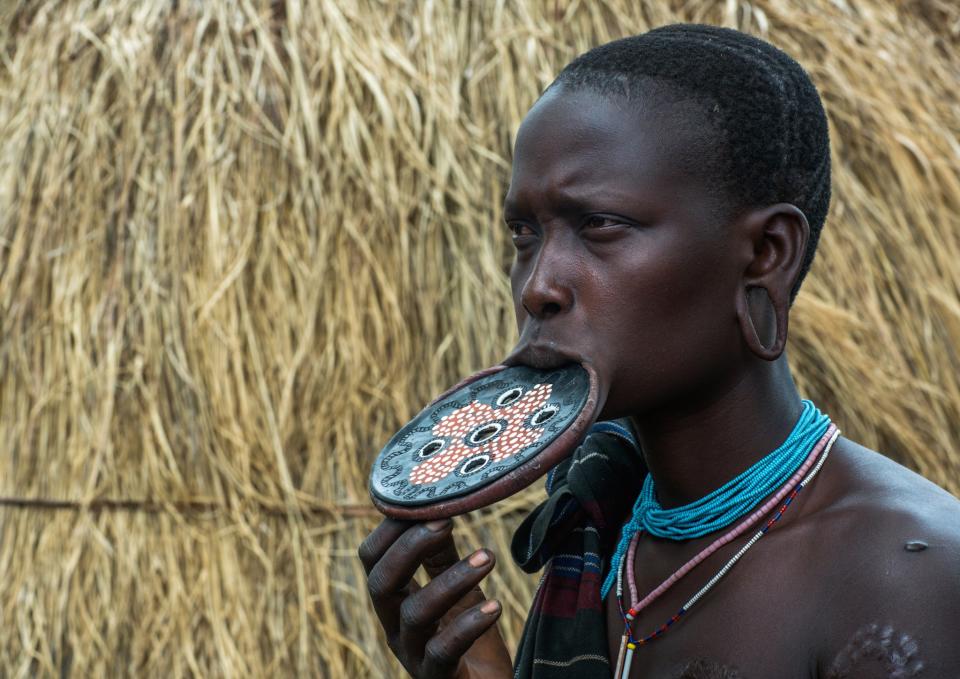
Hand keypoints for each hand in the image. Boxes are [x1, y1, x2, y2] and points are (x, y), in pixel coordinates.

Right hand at [358, 518, 513, 677]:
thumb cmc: (470, 642)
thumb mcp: (456, 592)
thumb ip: (441, 558)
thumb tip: (439, 511)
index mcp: (395, 601)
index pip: (372, 558)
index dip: (391, 528)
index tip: (425, 501)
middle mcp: (395, 628)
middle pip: (380, 583)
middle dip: (409, 548)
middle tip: (447, 523)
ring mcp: (414, 655)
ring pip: (415, 614)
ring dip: (452, 580)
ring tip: (488, 557)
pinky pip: (443, 651)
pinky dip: (468, 626)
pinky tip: (495, 607)